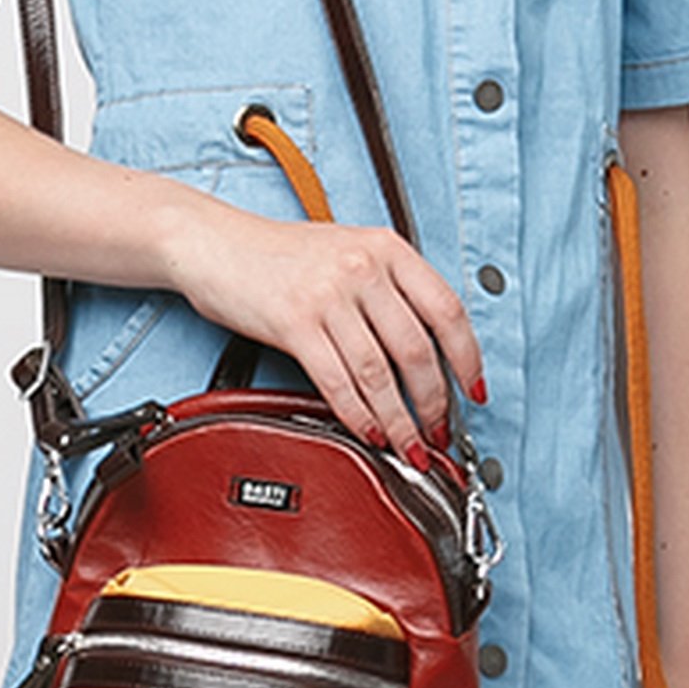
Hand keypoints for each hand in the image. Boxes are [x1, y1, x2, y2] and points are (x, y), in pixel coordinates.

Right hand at [165, 198, 483, 454]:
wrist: (215, 242)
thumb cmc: (279, 253)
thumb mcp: (348, 250)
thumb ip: (390, 287)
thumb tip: (428, 348)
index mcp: (386, 248)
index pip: (447, 309)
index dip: (467, 357)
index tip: (473, 389)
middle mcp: (362, 268)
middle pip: (417, 350)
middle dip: (433, 401)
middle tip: (438, 429)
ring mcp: (328, 295)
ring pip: (380, 374)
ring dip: (399, 419)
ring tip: (409, 445)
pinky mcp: (294, 324)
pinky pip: (338, 383)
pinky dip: (359, 416)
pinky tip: (370, 432)